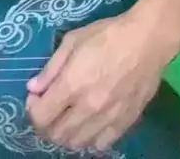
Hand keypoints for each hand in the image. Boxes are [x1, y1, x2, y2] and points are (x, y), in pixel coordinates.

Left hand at [26, 12, 172, 152]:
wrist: (147, 41)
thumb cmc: (107, 35)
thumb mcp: (72, 41)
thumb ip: (51, 68)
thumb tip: (34, 88)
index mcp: (72, 85)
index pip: (40, 116)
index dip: (32, 109)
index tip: (36, 96)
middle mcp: (88, 108)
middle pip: (56, 134)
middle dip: (45, 124)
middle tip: (48, 107)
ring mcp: (108, 119)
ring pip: (77, 143)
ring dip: (65, 134)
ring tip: (67, 117)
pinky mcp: (125, 123)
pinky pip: (101, 145)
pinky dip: (89, 139)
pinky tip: (89, 124)